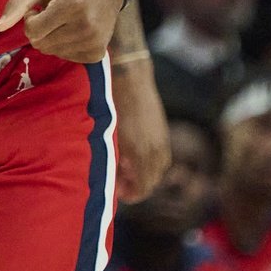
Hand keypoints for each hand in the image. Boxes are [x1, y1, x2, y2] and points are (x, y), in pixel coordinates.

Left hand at [0, 0, 119, 62]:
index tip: (41, 6)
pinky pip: (66, 58)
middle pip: (40, 44)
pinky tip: (74, 30)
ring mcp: (94, 42)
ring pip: (52, 52)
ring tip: (65, 20)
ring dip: (52, 37)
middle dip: (40, 29)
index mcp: (72, 4)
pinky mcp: (98, 54)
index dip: (31, 18)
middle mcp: (86, 26)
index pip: (32, 31)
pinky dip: (64, 46)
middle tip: (53, 13)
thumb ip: (17, 3)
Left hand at [110, 56, 168, 200]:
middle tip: (119, 181)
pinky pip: (162, 156)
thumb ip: (112, 158)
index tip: (118, 193)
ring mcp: (161, 139)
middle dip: (136, 185)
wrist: (128, 75)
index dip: (130, 195)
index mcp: (139, 153)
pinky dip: (150, 161)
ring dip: (145, 173)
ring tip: (126, 167)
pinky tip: (134, 153)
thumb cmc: (110, 103)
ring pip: (158, 169)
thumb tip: (110, 175)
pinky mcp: (162, 130)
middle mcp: (155, 149)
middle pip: (151, 181)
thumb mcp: (107, 135)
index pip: (142, 188)